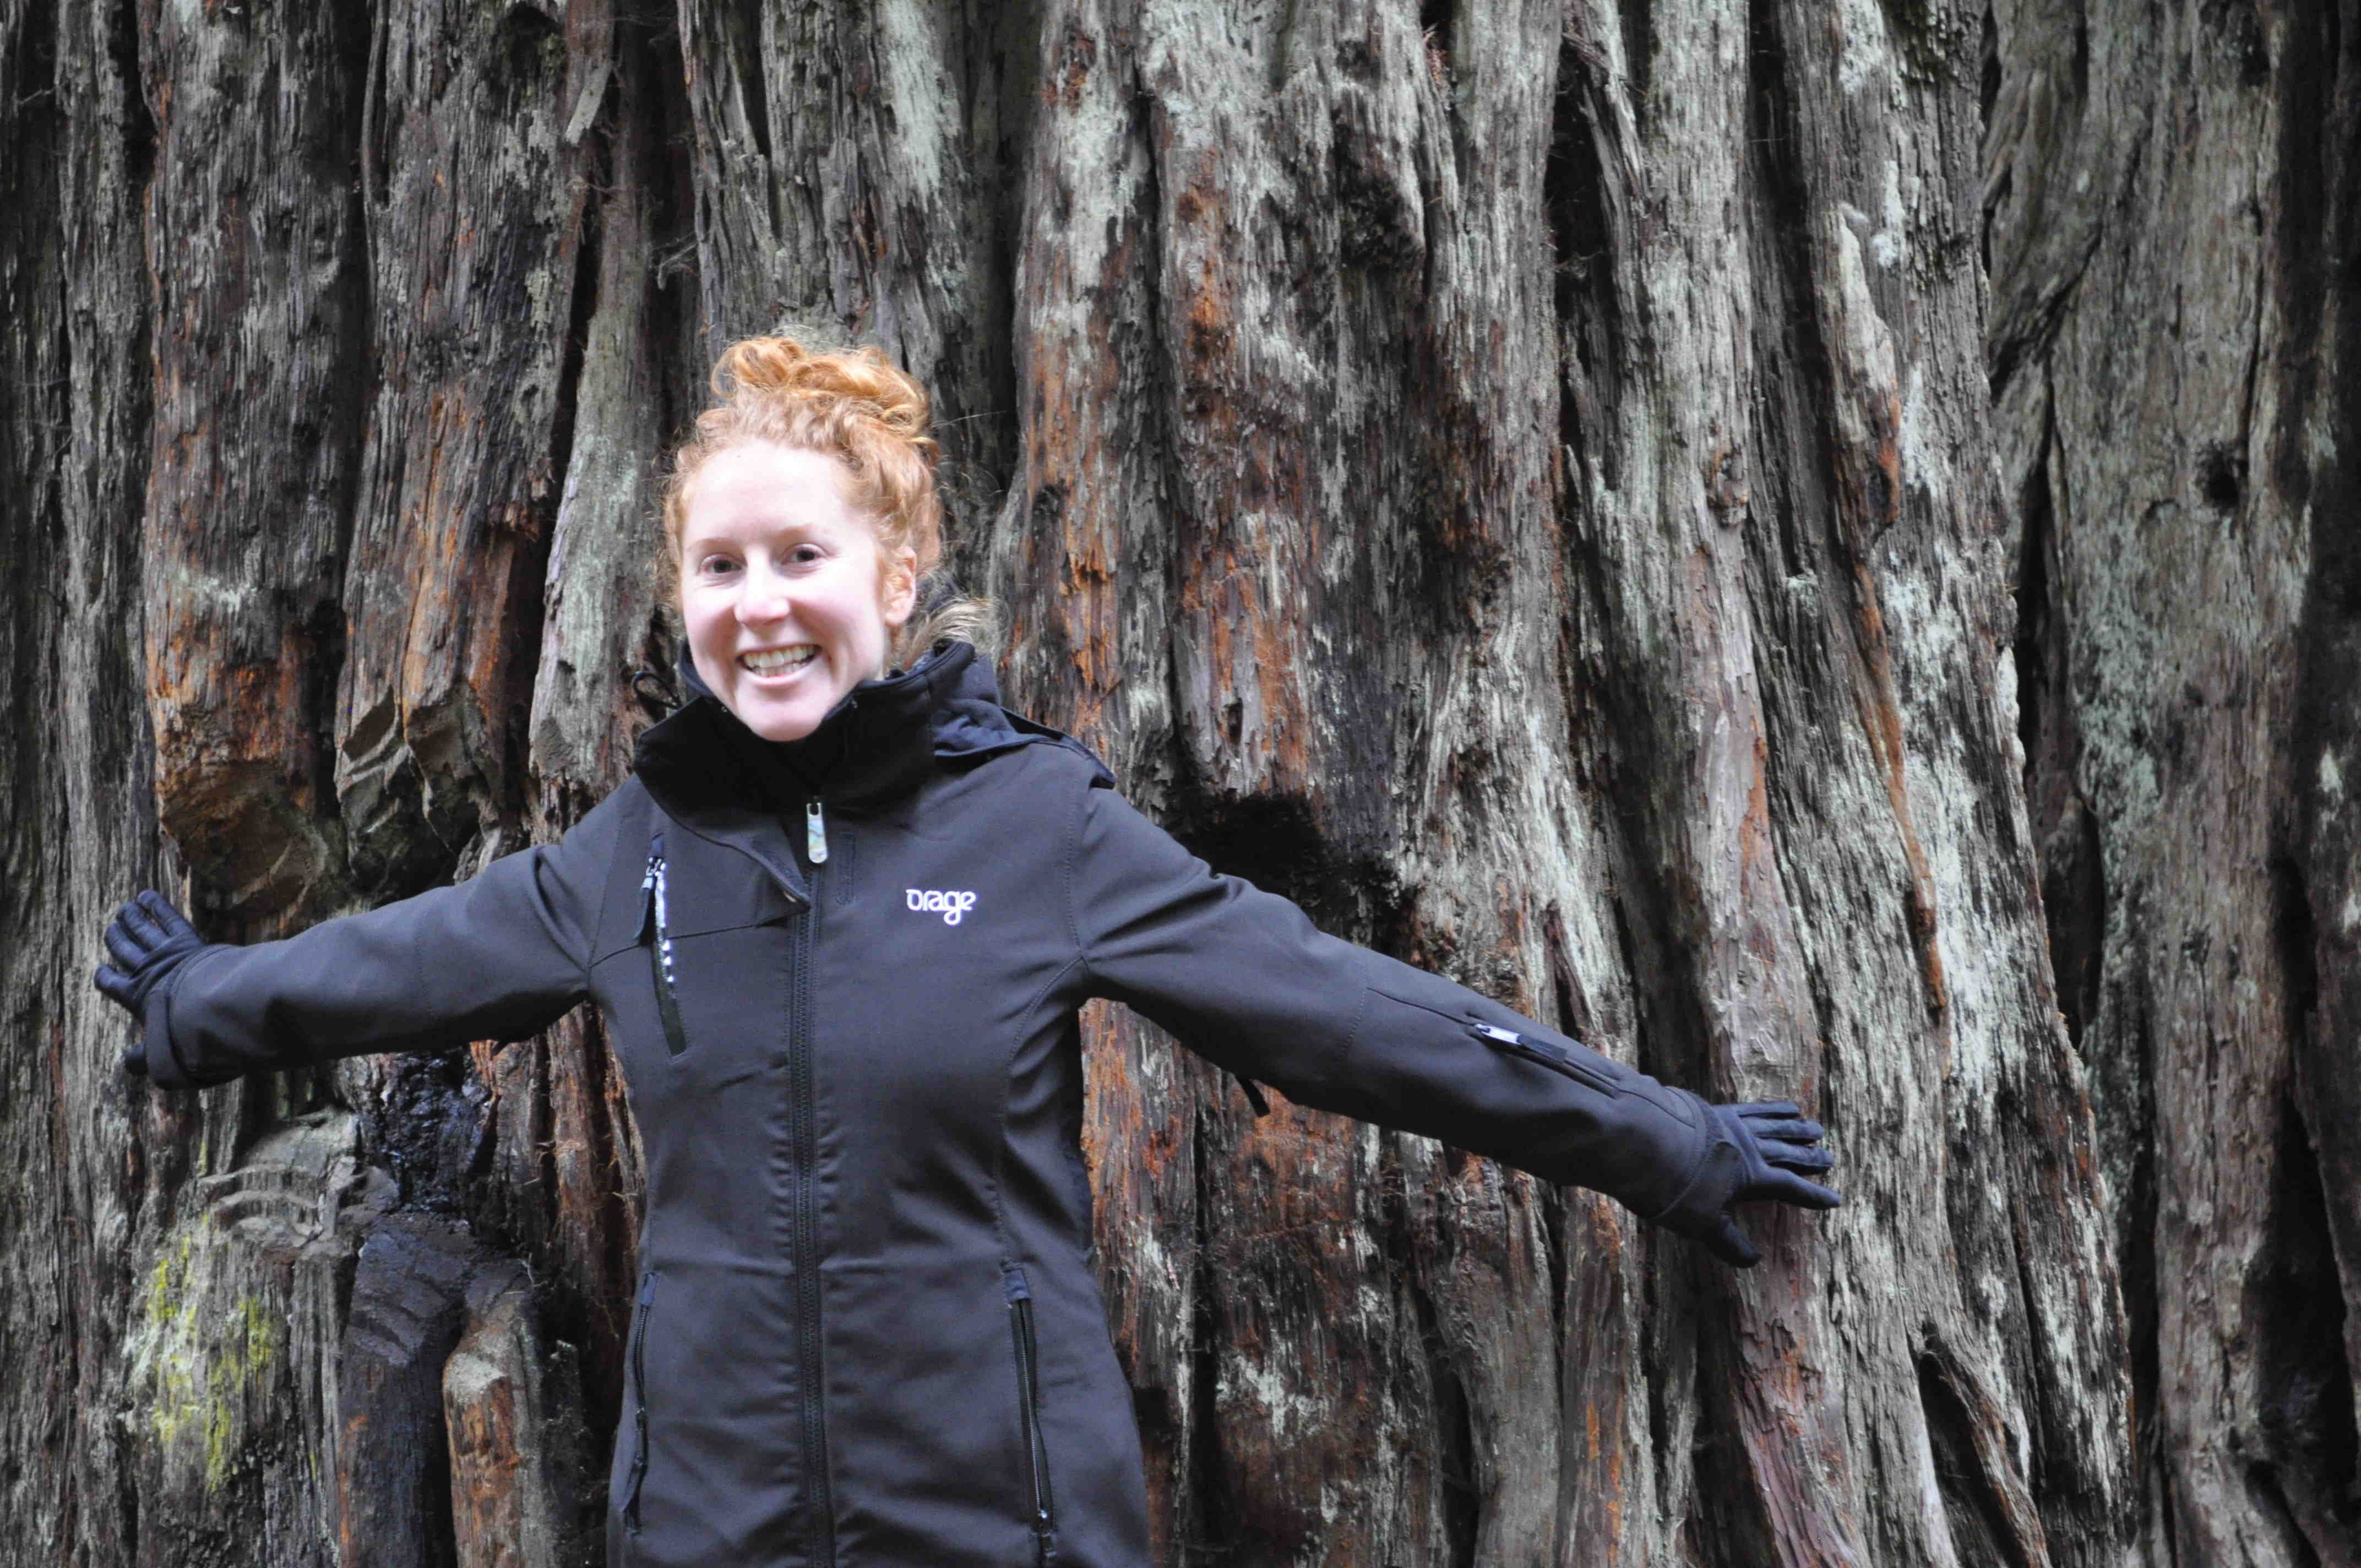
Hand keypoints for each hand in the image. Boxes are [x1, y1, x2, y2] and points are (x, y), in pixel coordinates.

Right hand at [93, 890, 209, 1077]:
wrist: (211, 1008)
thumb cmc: (187, 1035)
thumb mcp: (163, 1056)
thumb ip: (144, 1060)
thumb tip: (126, 1064)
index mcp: (136, 996)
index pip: (111, 983)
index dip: (105, 976)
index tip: (102, 971)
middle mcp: (146, 971)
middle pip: (124, 949)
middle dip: (116, 938)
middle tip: (112, 927)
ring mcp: (165, 953)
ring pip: (141, 931)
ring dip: (131, 919)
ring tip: (124, 909)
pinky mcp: (186, 939)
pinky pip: (168, 918)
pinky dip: (156, 906)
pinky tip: (146, 895)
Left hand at [1675, 1100, 1840, 1267]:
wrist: (1655, 1144)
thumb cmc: (1679, 1188)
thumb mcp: (1703, 1224)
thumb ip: (1729, 1243)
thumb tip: (1752, 1261)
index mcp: (1752, 1177)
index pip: (1791, 1188)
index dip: (1813, 1196)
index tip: (1835, 1200)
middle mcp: (1751, 1149)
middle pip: (1789, 1154)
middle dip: (1811, 1159)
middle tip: (1830, 1158)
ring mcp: (1737, 1127)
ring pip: (1776, 1128)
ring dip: (1797, 1129)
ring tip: (1815, 1128)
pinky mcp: (1720, 1110)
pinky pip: (1756, 1108)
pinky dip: (1774, 1109)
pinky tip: (1788, 1107)